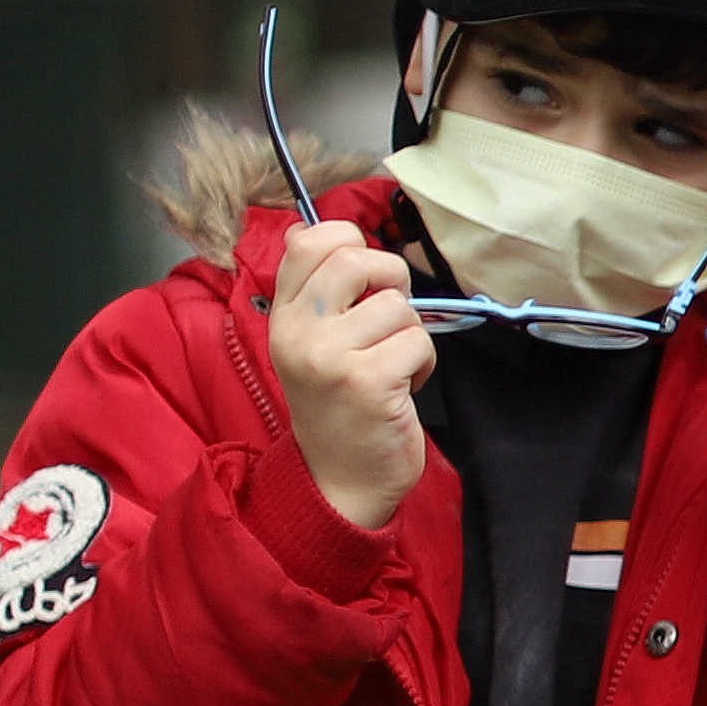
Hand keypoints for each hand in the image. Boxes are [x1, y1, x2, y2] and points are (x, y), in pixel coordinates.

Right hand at [268, 219, 430, 531]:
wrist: (339, 479)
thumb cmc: (339, 405)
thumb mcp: (310, 342)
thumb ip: (313, 288)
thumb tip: (310, 226)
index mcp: (283, 316)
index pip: (309, 241)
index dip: (350, 241)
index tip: (366, 275)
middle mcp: (299, 332)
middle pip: (357, 260)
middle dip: (392, 280)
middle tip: (390, 316)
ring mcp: (330, 357)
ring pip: (397, 306)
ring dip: (409, 335)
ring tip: (390, 366)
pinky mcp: (368, 382)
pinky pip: (418, 341)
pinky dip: (422, 364)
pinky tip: (401, 388)